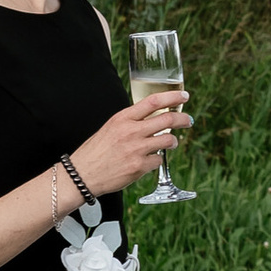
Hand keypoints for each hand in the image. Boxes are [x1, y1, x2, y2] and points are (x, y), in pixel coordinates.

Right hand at [64, 91, 188, 196]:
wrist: (82, 174)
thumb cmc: (96, 151)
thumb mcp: (111, 127)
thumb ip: (131, 121)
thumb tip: (152, 118)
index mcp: (123, 118)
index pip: (153, 101)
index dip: (172, 97)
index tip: (184, 97)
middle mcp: (131, 131)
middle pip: (167, 119)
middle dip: (183, 118)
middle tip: (188, 120)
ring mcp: (136, 149)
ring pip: (168, 139)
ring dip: (173, 141)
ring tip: (170, 142)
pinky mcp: (139, 166)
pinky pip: (159, 159)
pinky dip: (157, 159)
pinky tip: (149, 160)